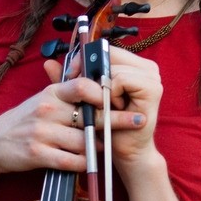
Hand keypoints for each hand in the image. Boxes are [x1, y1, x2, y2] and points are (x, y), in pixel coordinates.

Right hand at [0, 62, 146, 175]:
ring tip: (102, 147)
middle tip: (138, 120)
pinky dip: (82, 163)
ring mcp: (42, 132)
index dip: (103, 91)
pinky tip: (86, 162)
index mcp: (51, 93)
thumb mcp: (42, 99)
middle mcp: (47, 110)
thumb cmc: (24, 121)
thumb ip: (67, 90)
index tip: (119, 97)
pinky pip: (71, 160)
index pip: (82, 85)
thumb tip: (98, 79)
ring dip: (96, 147)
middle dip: (117, 120)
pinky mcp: (37, 154)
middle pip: (90, 116)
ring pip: (83, 141)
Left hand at [81, 47, 164, 177]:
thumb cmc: (107, 126)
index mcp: (134, 65)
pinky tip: (112, 107)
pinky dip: (111, 93)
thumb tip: (47, 63)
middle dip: (90, 72)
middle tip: (83, 91)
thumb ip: (70, 81)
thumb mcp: (86, 99)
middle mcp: (147, 67)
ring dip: (101, 87)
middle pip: (110, 55)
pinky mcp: (153, 89)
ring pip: (114, 68)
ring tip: (103, 103)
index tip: (71, 75)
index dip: (86, 60)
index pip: (106, 49)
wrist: (126, 151)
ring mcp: (153, 77)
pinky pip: (121, 80)